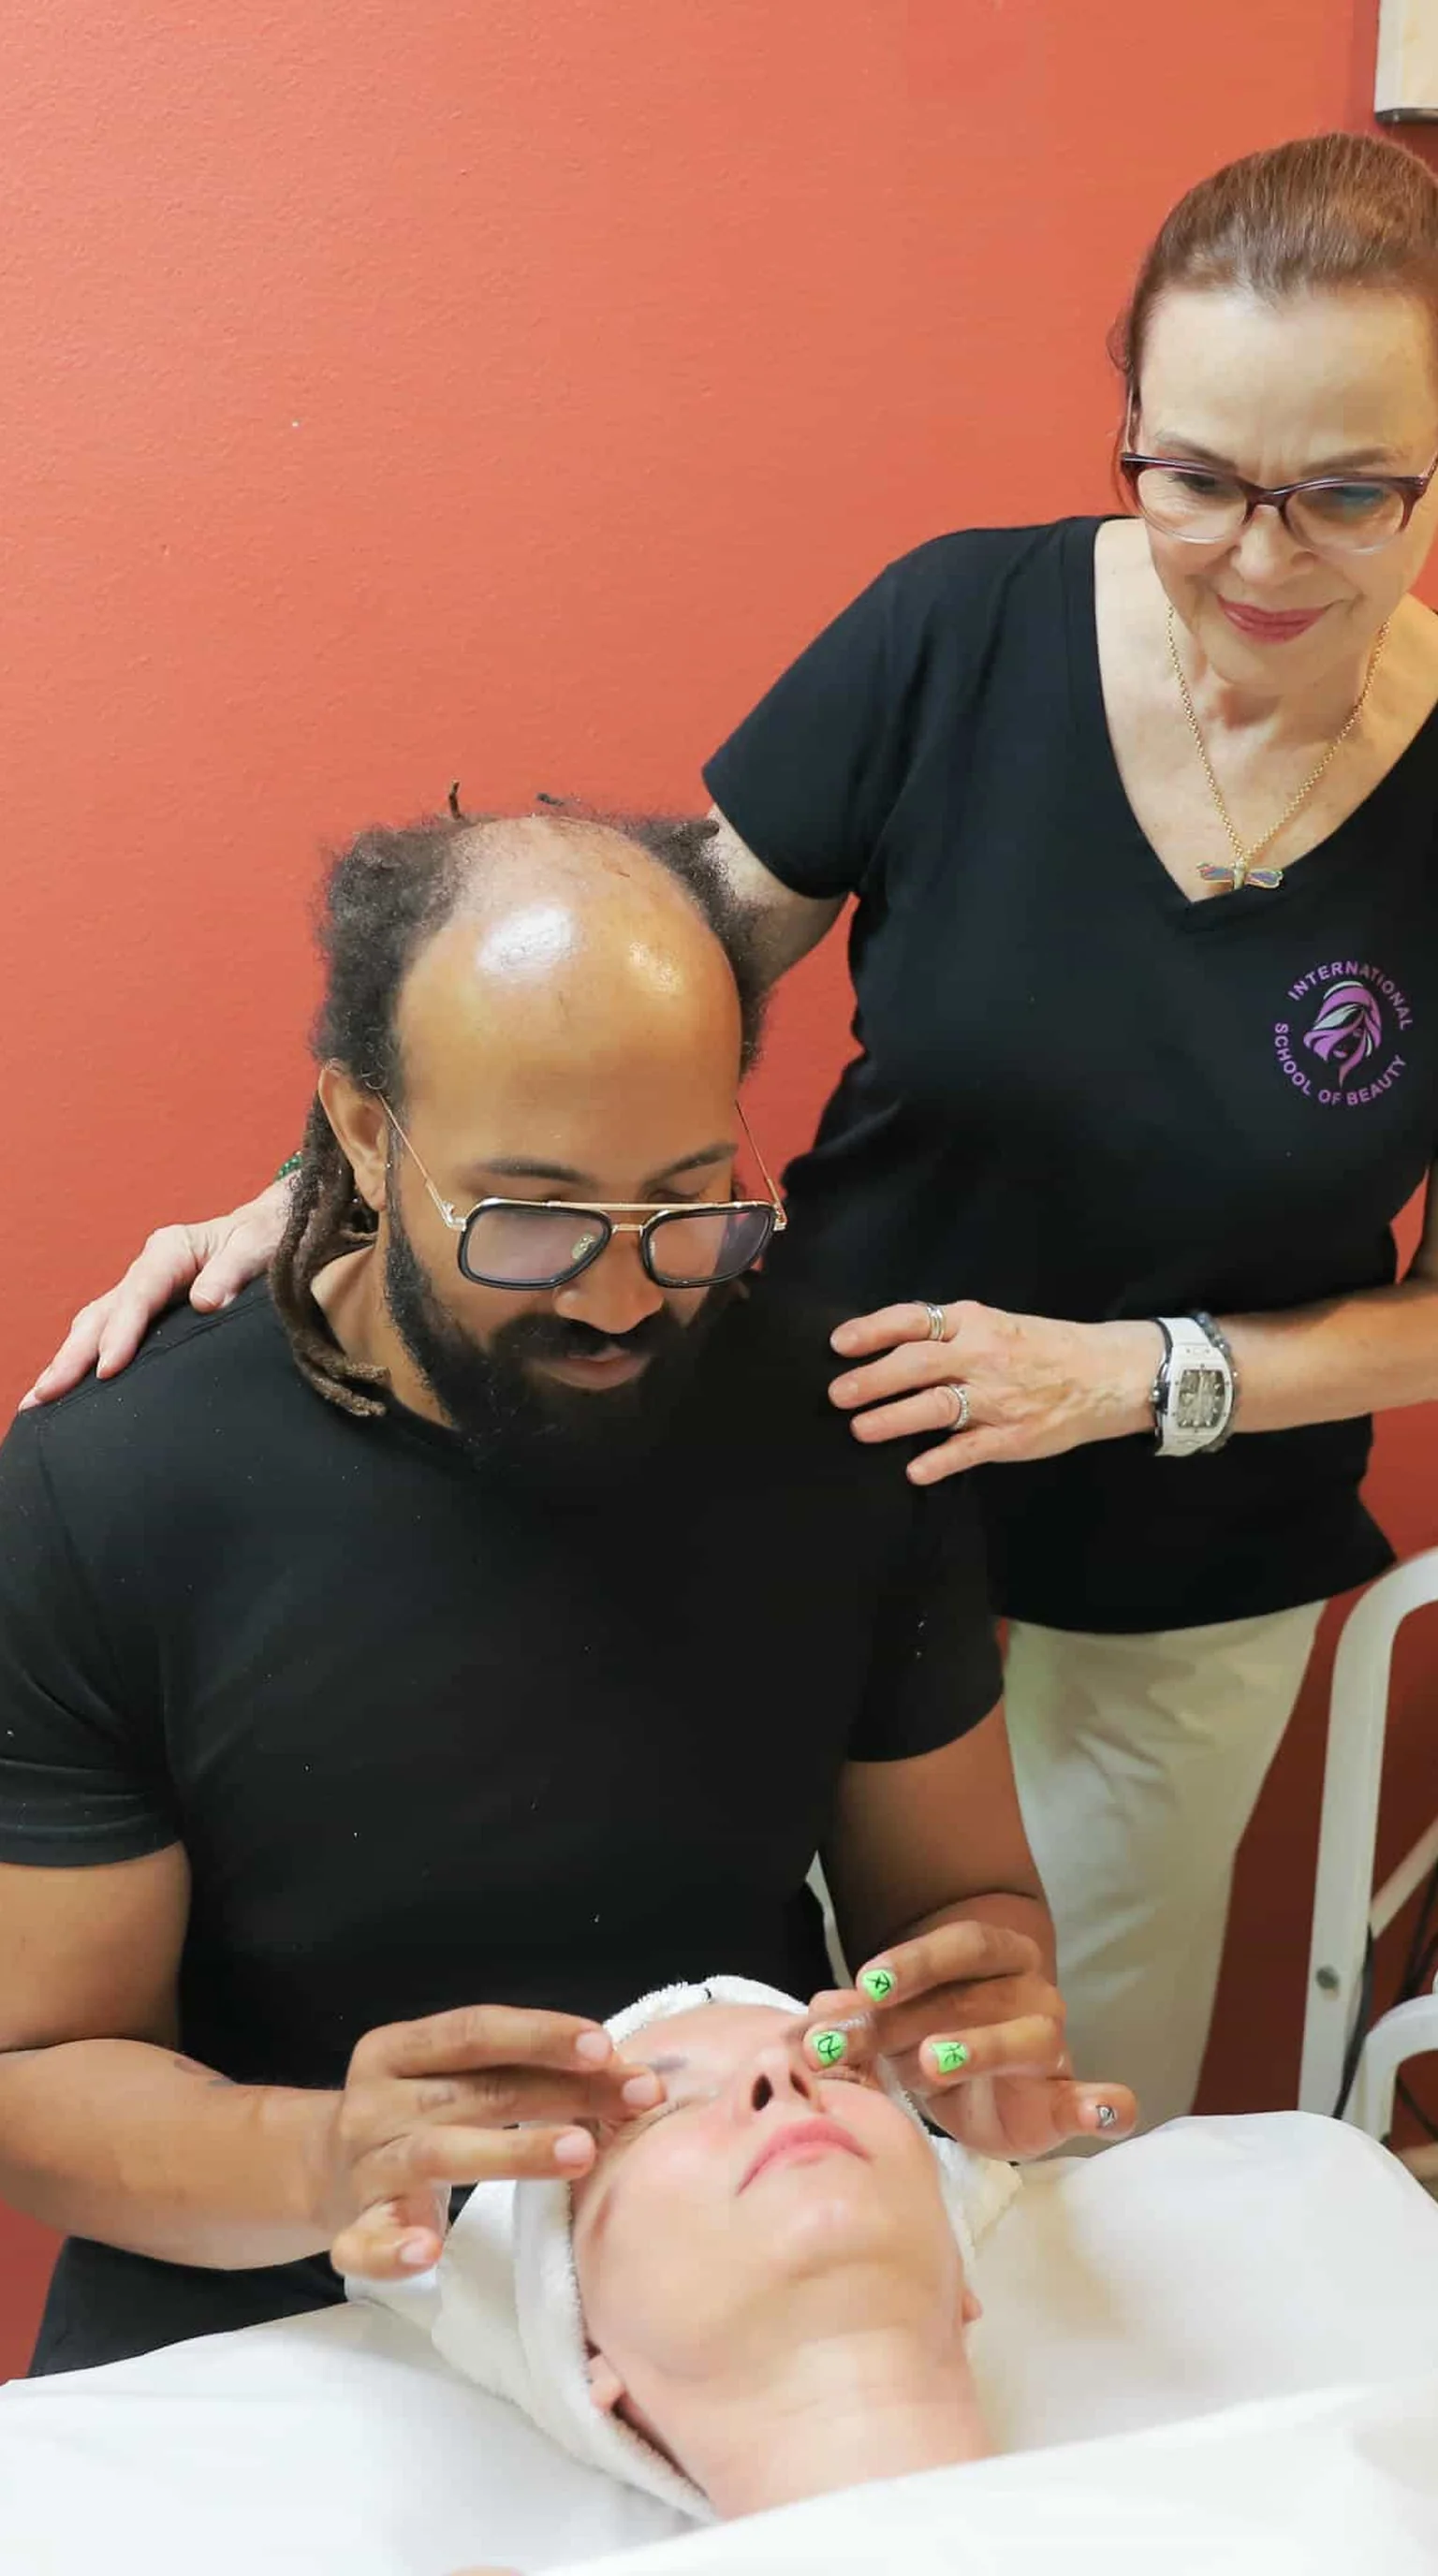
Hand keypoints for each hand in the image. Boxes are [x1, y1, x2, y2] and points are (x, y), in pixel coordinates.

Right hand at [20, 1180, 293, 1407]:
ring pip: (95, 1325)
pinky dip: (84, 1359)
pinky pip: (107, 1333)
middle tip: (45, 1395)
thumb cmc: (267, 1238)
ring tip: (40, 1400)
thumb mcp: (258, 1248)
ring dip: (67, 1361)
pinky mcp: (146, 1310)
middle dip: (71, 1355)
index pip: (139, 1295)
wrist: (273, 1230)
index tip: (108, 1368)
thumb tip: (207, 1303)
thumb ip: (234, 1271)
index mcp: (171, 1251)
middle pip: (102, 1313)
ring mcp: (142, 1290)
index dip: (121, 1333)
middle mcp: (148, 1269)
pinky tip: (68, 1389)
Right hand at [322, 2004, 665, 2282]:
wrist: (319, 2172)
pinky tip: (428, 2252)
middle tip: (632, 2099)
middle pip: (475, 2091)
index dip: (540, 2034)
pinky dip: (395, 2249)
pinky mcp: (353, 2229)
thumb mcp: (447, 2078)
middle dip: (561, 2092)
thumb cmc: (414, 2115)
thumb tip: (620, 2073)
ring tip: (580, 2154)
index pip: (474, 2032)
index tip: (606, 2046)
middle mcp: (374, 2102)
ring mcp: (363, 2167)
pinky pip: (367, 2242)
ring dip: (512, 2153)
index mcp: (395, 2049)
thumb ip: (514, 2070)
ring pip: (438, 2155)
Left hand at [805, 1920, 1134, 2159]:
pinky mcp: (1064, 2101)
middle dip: (902, 2021)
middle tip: (847, 2044)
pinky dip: (1105, 2104)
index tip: (865, 1983)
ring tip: (929, 2061)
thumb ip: (865, 2013)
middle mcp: (1031, 1991)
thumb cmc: (940, 2037)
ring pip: (1024, 2040)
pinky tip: (1104, 2109)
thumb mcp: (898, 2022)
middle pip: (970, 1997)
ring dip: (979, 2049)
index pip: (963, 1945)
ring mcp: (1052, 2046)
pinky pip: (1093, 2099)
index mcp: (996, 1958)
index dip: (915, 1959)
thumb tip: (818, 2011)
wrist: (992, 2090)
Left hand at [829, 1299, 1161, 1485]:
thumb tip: (891, 1349)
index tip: (839, 1344)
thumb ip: (951, 1335)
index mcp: (975, 1323)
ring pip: (936, 1407)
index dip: (873, 1330)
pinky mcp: (1012, 1437)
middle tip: (838, 1394)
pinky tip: (915, 1470)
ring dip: (893, 1419)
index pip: (914, 1320)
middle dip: (872, 1379)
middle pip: (917, 1364)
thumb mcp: (998, 1324)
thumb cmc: (1045, 1347)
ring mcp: (997, 1399)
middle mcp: (982, 1357)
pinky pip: (968, 1450)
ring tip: (861, 1429)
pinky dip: (939, 1461)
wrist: (1109, 1374)